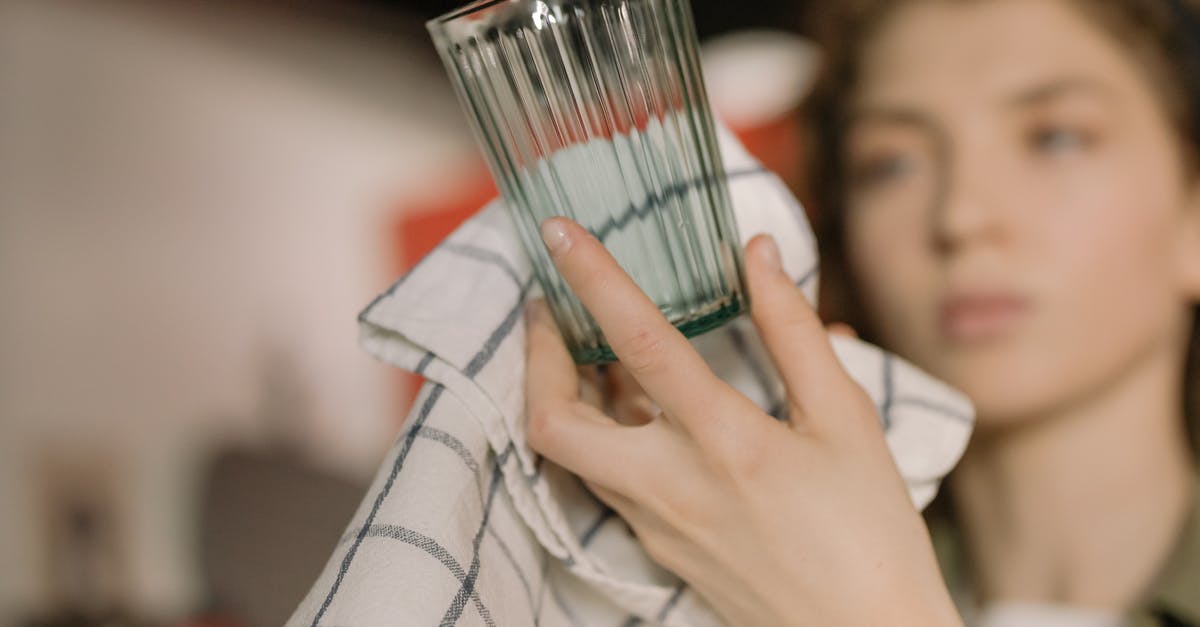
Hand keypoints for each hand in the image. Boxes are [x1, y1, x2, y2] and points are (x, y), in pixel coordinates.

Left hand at [524, 217, 960, 626]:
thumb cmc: (872, 531)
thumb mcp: (848, 421)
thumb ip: (795, 332)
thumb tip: (757, 253)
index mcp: (729, 443)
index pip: (641, 344)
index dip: (592, 279)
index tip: (558, 232)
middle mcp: (673, 487)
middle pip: (554, 422)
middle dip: (536, 358)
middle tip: (550, 310)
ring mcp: (657, 525)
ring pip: (573, 455)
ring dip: (565, 394)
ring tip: (590, 346)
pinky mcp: (658, 549)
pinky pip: (606, 482)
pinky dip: (602, 434)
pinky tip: (635, 407)